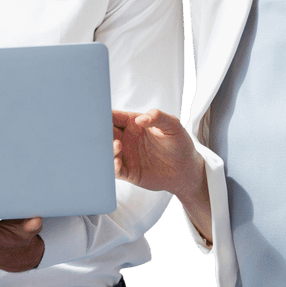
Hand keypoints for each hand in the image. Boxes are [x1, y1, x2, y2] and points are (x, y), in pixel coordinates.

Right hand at [113, 109, 211, 242]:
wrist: (186, 170)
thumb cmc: (180, 144)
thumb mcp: (173, 126)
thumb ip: (159, 117)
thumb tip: (141, 119)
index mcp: (133, 124)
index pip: (114, 117)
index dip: (105, 115)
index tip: (99, 115)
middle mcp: (126, 139)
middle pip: (106, 134)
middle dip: (101, 132)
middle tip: (101, 132)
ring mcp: (126, 155)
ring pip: (107, 152)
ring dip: (107, 150)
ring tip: (117, 146)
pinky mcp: (128, 172)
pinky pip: (115, 170)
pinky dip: (113, 167)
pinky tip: (117, 163)